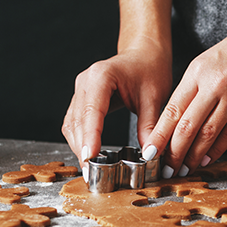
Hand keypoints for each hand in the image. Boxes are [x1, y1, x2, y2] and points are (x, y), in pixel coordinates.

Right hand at [62, 37, 171, 176]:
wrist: (144, 54)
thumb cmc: (150, 69)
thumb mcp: (155, 97)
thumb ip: (150, 125)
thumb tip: (150, 154)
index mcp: (102, 76)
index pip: (92, 110)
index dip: (90, 136)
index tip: (90, 157)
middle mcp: (85, 82)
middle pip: (77, 120)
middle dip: (83, 147)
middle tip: (91, 172)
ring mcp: (80, 90)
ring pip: (72, 124)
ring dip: (78, 146)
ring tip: (89, 169)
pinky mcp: (81, 100)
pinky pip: (74, 123)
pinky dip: (80, 140)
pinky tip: (89, 156)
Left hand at [142, 15, 226, 177]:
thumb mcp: (211, 57)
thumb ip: (197, 83)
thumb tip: (182, 111)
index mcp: (198, 70)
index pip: (171, 109)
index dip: (159, 135)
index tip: (150, 151)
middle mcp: (213, 84)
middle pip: (185, 126)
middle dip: (173, 152)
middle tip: (166, 168)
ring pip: (207, 133)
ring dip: (193, 155)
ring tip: (184, 168)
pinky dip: (217, 149)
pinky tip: (207, 159)